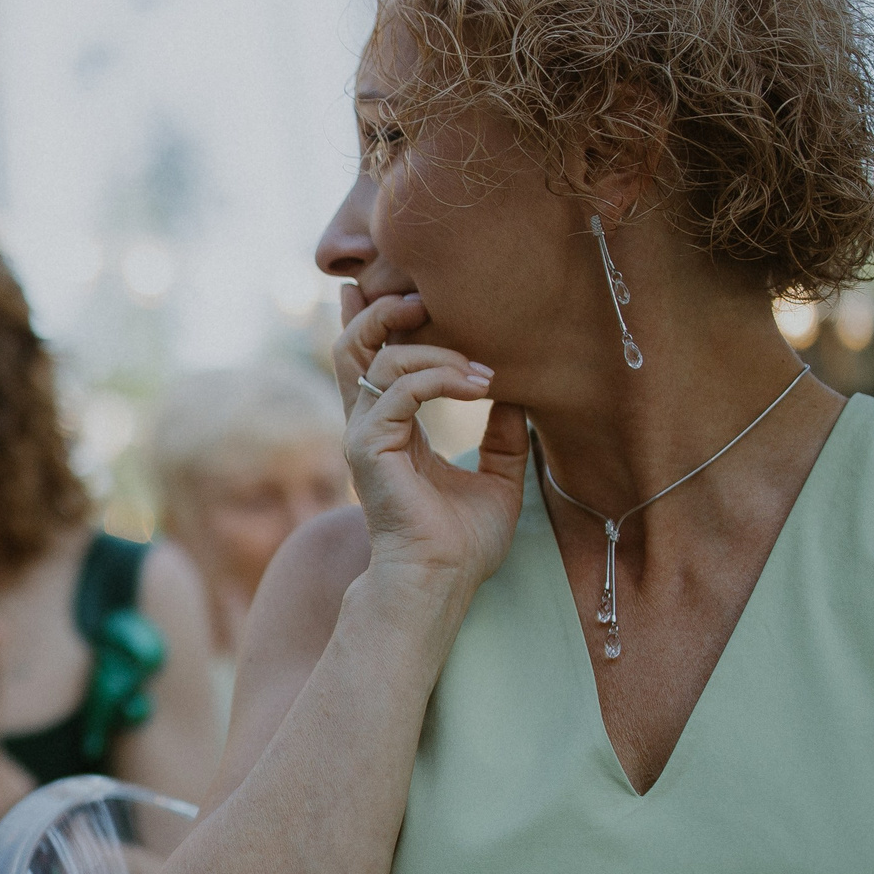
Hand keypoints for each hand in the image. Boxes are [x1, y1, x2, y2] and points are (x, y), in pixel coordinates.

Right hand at [334, 287, 527, 594]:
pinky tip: (479, 387)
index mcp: (391, 429)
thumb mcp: (499, 476)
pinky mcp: (368, 450)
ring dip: (427, 346)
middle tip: (426, 298)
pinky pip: (397, 393)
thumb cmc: (462, 542)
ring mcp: (363, 437)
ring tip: (474, 358)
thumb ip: (504, 434)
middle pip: (353, 346)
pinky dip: (439, 378)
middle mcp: (369, 427)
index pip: (371, 359)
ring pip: (372, 359)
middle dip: (383, 311)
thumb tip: (520, 394)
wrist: (442, 581)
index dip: (378, 319)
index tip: (411, 292)